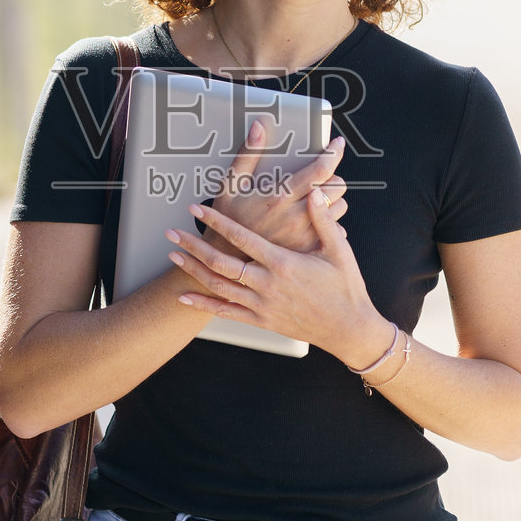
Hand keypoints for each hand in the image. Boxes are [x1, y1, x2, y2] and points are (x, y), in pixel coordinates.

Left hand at [164, 187, 385, 363]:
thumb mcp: (338, 250)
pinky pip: (227, 312)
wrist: (348, 329)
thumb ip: (323, 220)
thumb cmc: (345, 287)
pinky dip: (203, 305)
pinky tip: (184, 297)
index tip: (197, 209)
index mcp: (283, 263)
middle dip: (193, 246)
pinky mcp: (262, 320)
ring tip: (173, 256)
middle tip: (172, 233)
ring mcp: (262, 305)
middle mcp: (267, 284)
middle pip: (221, 263)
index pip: (242, 238)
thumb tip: (314, 192)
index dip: (217, 222)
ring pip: (219, 287)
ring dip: (193, 271)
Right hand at [206, 121, 348, 258]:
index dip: (333, 153)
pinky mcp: (309, 248)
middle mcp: (296, 216)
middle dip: (332, 177)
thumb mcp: (231, 185)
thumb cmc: (228, 220)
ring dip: (332, 199)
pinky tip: (313, 219)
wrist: (228, 260)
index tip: (338, 143)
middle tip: (319, 177)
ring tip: (315, 198)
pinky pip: (336, 229)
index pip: (319, 170)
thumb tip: (259, 126)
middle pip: (336, 187)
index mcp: (279, 197)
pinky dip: (329, 221)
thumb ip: (248, 154)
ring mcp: (305, 234)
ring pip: (339, 207)